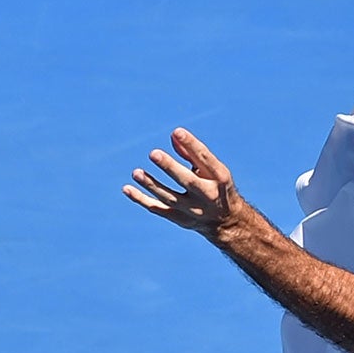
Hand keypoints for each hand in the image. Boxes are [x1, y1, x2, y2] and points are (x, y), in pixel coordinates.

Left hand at [124, 128, 241, 239]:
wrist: (226, 221)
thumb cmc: (216, 185)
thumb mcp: (212, 169)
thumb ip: (193, 153)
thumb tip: (174, 136)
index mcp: (220, 177)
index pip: (205, 159)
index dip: (192, 145)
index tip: (177, 131)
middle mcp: (208, 195)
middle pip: (187, 181)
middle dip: (170, 168)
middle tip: (153, 154)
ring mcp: (193, 210)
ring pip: (169, 197)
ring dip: (152, 185)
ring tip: (136, 173)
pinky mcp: (179, 218)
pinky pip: (157, 209)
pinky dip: (141, 199)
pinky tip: (127, 188)